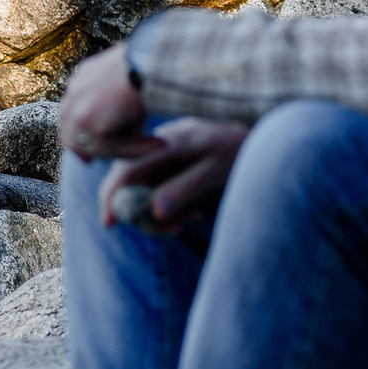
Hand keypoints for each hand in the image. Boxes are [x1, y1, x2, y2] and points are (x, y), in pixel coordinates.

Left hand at [60, 45, 155, 162]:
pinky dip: (136, 150)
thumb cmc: (153, 67)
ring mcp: (78, 107)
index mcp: (84, 78)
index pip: (73, 113)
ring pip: (94, 146)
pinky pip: (110, 148)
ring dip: (124, 151)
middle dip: (86, 151)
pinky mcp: (88, 121)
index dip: (81, 134)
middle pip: (70, 134)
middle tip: (96, 163)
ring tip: (154, 146)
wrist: (155, 59)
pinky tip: (159, 144)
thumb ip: (119, 108)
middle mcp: (76, 91)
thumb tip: (129, 132)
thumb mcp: (131, 85)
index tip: (89, 153)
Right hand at [99, 118, 248, 232]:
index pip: (127, 168)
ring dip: (160, 214)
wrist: (259, 138)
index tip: (108, 223)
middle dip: (143, 213)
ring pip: (142, 193)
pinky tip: (194, 212)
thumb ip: (183, 188)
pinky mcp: (169, 170)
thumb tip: (154, 213)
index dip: (112, 195)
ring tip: (192, 217)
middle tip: (173, 230)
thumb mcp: (215, 169)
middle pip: (128, 185)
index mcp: (166, 141)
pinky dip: (169, 209)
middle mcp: (157, 149)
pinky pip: (156, 195)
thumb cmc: (239, 148)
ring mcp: (161, 159)